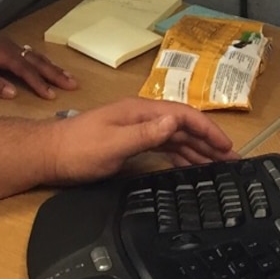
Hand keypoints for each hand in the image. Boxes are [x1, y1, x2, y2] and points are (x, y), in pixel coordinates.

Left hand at [0, 31, 77, 99]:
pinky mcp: (5, 49)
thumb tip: (12, 92)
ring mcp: (8, 46)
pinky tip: (49, 67)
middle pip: (37, 61)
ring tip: (68, 78)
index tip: (51, 95)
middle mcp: (8, 47)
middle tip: (72, 84)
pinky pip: (30, 56)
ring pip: (35, 57)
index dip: (39, 83)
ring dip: (52, 68)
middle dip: (55, 73)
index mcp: (1, 52)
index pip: (25, 69)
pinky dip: (42, 63)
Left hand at [46, 99, 236, 184]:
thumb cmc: (78, 150)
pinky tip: (189, 167)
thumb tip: (175, 121)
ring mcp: (136, 129)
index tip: (227, 147)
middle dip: (208, 142)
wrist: (48, 155)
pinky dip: (179, 156)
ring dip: (197, 150)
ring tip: (218, 166)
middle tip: (231, 161)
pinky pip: (163, 147)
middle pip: (183, 126)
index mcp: (140, 111)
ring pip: (175, 138)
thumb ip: (145, 134)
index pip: (183, 115)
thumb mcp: (113, 144)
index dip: (208, 130)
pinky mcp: (130, 143)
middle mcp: (141, 117)